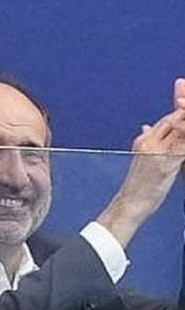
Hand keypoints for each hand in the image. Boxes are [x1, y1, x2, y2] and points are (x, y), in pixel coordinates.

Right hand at [111, 82, 184, 214]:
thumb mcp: (140, 158)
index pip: (168, 119)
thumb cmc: (137, 185)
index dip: (180, 107)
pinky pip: (183, 147)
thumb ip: (147, 140)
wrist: (130, 202)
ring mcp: (157, 151)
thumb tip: (147, 127)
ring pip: (181, 131)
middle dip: (184, 111)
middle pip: (175, 120)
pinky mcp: (166, 163)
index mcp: (144, 140)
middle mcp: (149, 141)